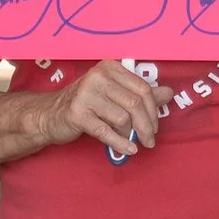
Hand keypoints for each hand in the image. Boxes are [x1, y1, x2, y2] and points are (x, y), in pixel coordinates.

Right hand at [44, 60, 171, 151]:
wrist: (50, 114)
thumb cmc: (86, 104)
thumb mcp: (114, 95)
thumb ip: (140, 94)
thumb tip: (169, 93)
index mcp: (110, 68)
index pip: (143, 88)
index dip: (154, 110)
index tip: (155, 126)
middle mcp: (98, 77)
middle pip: (135, 104)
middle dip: (146, 126)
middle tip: (150, 140)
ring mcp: (86, 95)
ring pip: (123, 118)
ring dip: (130, 134)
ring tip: (131, 141)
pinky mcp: (77, 114)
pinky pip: (106, 131)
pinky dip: (120, 143)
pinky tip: (128, 150)